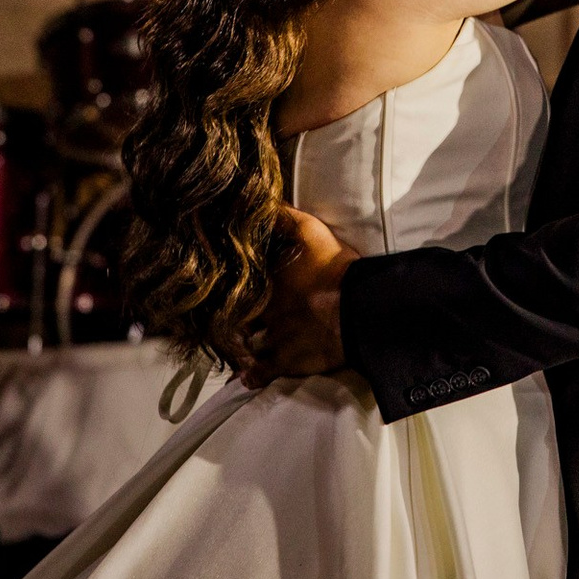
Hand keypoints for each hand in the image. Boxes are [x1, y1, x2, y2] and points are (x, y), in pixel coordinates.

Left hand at [238, 206, 358, 389]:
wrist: (356, 309)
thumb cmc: (333, 268)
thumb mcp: (310, 231)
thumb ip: (284, 216)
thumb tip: (261, 200)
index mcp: (267, 282)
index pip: (239, 284)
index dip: (231, 285)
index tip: (222, 285)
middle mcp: (263, 311)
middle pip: (239, 316)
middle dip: (233, 316)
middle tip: (227, 316)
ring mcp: (274, 338)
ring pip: (247, 345)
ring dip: (241, 346)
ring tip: (235, 346)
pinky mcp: (287, 361)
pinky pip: (262, 372)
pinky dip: (253, 375)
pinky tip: (247, 378)